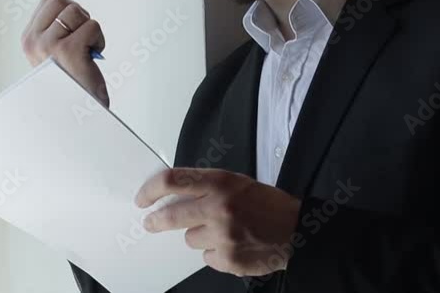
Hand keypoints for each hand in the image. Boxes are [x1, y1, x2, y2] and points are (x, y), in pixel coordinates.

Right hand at [20, 0, 108, 105]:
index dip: (68, 11)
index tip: (73, 32)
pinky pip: (92, 26)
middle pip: (62, 2)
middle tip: (82, 40)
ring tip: (86, 51)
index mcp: (28, 40)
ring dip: (90, 30)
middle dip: (79, 17)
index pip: (49, 1)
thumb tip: (69, 7)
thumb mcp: (53, 53)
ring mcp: (49, 45)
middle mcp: (34, 41)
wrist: (77, 113)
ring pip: (77, 12)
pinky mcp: (68, 50)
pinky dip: (99, 40)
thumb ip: (53, 29)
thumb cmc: (71, 82)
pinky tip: (91, 58)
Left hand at [136, 168, 301, 276]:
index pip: (171, 181)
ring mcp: (222, 235)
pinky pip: (206, 256)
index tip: (142, 199)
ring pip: (189, 238)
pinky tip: (235, 244)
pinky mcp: (227, 258)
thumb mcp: (237, 183)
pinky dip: (216, 252)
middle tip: (151, 223)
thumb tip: (173, 196)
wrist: (297, 230)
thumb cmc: (268, 204)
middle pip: (170, 215)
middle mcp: (218, 207)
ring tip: (224, 231)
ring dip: (200, 236)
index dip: (150, 190)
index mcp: (220, 182)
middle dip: (156, 221)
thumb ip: (206, 187)